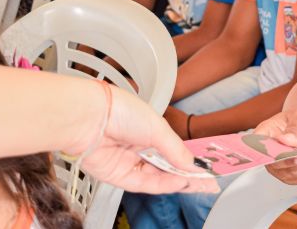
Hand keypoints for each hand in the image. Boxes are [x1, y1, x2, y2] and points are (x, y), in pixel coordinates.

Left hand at [73, 87, 217, 194]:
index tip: (206, 166)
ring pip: (159, 177)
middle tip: (207, 180)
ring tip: (199, 182)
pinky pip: (146, 184)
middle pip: (167, 165)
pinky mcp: (120, 176)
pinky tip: (179, 182)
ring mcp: (130, 162)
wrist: (89, 118)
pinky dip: (164, 184)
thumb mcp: (157, 127)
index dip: (189, 158)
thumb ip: (175, 149)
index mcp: (148, 129)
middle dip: (187, 173)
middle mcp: (139, 147)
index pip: (174, 148)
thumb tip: (191, 163)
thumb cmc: (118, 111)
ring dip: (179, 180)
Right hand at [254, 110, 296, 184]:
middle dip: (291, 163)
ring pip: (293, 173)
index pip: (256, 144)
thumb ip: (294, 129)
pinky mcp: (294, 174)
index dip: (261, 151)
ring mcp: (281, 166)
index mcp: (265, 134)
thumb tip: (285, 139)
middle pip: (275, 163)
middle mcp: (270, 153)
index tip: (272, 154)